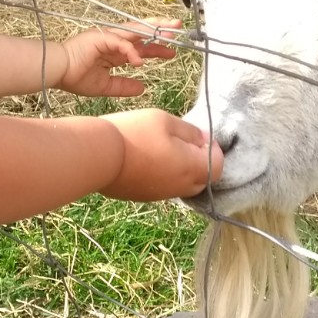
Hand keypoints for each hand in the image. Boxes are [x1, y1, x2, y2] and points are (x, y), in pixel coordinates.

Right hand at [56, 23, 178, 98]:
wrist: (56, 72)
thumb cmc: (74, 78)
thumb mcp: (105, 86)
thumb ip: (123, 86)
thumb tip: (143, 88)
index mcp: (114, 52)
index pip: (140, 47)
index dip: (156, 49)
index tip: (172, 53)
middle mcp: (113, 41)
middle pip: (141, 32)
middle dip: (160, 30)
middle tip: (179, 27)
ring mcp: (107, 36)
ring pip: (135, 30)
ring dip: (153, 28)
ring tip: (170, 29)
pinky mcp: (100, 37)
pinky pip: (120, 42)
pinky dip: (131, 51)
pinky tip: (140, 62)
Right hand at [99, 109, 222, 200]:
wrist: (98, 156)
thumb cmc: (134, 133)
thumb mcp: (165, 120)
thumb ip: (190, 132)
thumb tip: (204, 139)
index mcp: (191, 167)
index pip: (219, 166)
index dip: (215, 149)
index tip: (200, 136)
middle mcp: (180, 186)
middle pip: (203, 179)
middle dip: (202, 162)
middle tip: (185, 142)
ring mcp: (161, 194)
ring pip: (183, 185)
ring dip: (182, 170)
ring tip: (165, 149)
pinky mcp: (144, 196)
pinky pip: (164, 188)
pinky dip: (165, 176)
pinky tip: (149, 160)